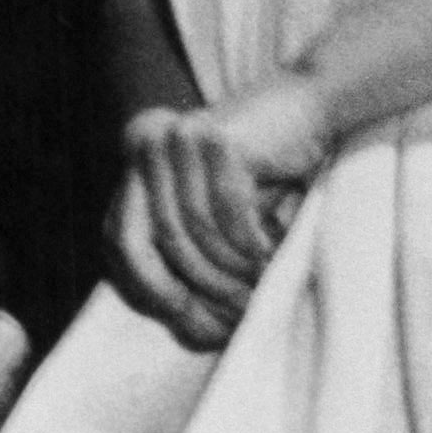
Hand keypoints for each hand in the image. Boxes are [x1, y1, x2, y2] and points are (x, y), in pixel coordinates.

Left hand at [104, 78, 325, 343]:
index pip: (120, 238)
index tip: (187, 318)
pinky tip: (271, 254)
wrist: (310, 107)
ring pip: (194, 230)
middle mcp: (146, 145)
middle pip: (153, 238)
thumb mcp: (213, 210)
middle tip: (234, 314)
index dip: (149, 286)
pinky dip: (252, 243)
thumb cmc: (265, 172)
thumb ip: (188, 248)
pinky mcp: (217, 138)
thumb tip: (181, 324)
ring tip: (259, 287)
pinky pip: (228, 212)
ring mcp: (178, 137)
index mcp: (135, 164)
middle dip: (196, 285)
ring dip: (231, 268)